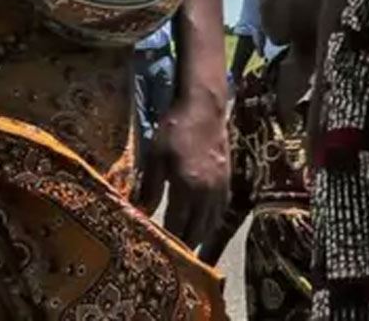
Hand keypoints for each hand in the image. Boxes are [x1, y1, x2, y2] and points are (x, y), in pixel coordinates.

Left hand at [145, 92, 229, 246]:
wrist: (204, 108)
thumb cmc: (174, 129)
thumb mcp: (155, 156)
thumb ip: (149, 187)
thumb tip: (141, 213)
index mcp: (187, 187)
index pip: (177, 225)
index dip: (168, 242)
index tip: (158, 253)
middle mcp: (206, 192)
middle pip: (197, 231)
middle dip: (184, 246)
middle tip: (172, 259)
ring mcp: (220, 188)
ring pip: (211, 224)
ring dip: (199, 238)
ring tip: (187, 250)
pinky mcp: (227, 181)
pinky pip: (220, 212)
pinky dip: (211, 224)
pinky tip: (202, 227)